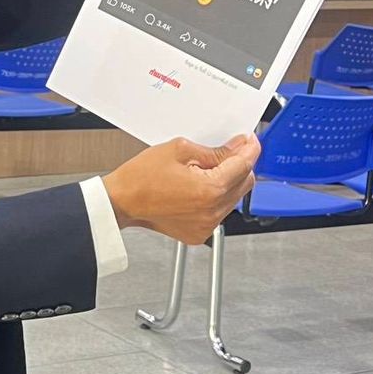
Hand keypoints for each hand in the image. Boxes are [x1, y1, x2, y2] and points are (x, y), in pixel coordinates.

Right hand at [102, 135, 259, 244]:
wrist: (122, 201)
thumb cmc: (141, 177)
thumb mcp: (179, 150)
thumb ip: (214, 150)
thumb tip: (236, 148)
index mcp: (210, 189)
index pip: (244, 165)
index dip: (250, 148)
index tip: (249, 141)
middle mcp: (213, 211)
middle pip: (245, 183)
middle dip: (239, 165)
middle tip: (224, 152)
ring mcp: (207, 225)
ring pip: (233, 198)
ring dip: (226, 182)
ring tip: (202, 172)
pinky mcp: (200, 232)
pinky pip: (219, 212)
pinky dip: (214, 198)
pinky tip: (195, 188)